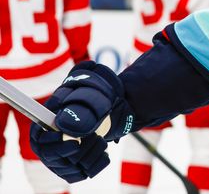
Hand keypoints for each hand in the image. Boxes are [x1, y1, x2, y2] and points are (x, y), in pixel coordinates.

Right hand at [30, 61, 134, 182]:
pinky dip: (96, 164)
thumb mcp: (86, 97)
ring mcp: (59, 159)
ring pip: (71, 168)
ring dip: (91, 155)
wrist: (101, 107)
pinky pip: (82, 174)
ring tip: (101, 141)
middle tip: (96, 137)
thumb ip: (76, 109)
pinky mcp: (73, 167)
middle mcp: (47, 146)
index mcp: (42, 127)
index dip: (57, 146)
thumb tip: (66, 125)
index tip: (76, 143)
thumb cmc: (89, 99)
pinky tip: (103, 152)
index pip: (40, 143)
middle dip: (80, 151)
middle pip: (56, 160)